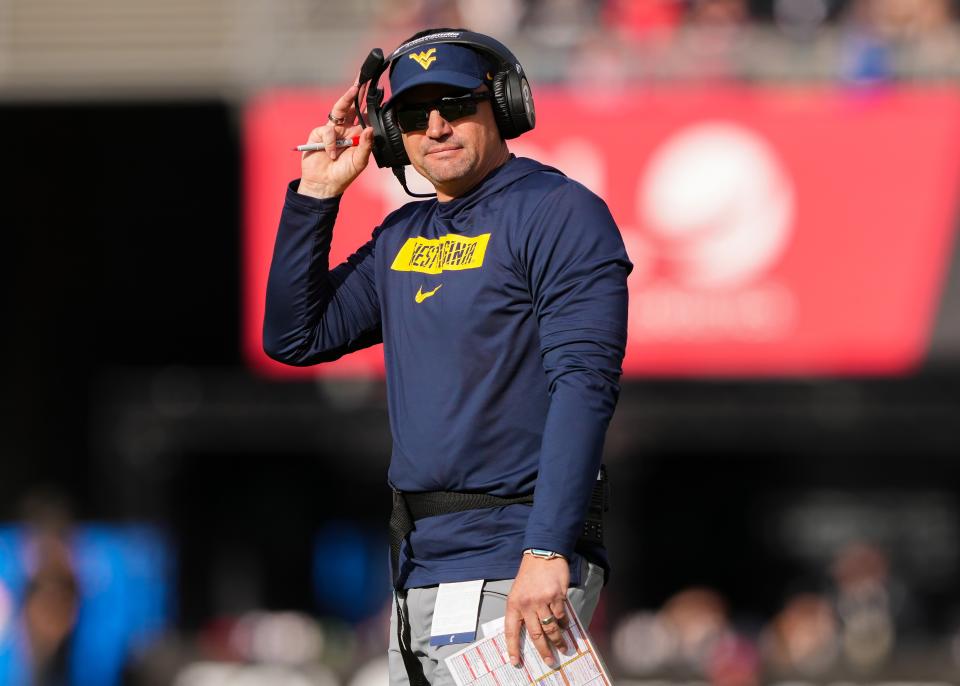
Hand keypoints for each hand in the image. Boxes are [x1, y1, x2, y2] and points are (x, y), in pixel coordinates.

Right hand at [297, 83, 374, 198]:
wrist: (324, 185)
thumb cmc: (344, 174)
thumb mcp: (360, 162)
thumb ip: (366, 145)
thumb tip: (371, 128)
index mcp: (357, 134)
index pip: (364, 114)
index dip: (368, 103)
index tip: (378, 89)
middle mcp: (345, 128)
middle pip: (350, 105)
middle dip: (355, 90)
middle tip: (362, 77)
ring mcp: (331, 130)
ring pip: (338, 109)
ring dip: (346, 98)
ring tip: (353, 89)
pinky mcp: (318, 134)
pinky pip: (327, 132)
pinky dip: (331, 144)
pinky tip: (333, 154)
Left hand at [504, 554, 568, 667]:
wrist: (542, 555)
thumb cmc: (529, 575)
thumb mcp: (518, 592)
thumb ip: (522, 610)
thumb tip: (531, 632)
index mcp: (513, 604)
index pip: (511, 630)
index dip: (513, 648)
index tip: (515, 661)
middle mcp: (526, 604)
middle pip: (535, 634)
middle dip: (543, 650)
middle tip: (550, 661)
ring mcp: (542, 600)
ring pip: (550, 628)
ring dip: (558, 641)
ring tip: (563, 648)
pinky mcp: (556, 596)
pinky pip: (561, 616)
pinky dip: (564, 624)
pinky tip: (566, 627)